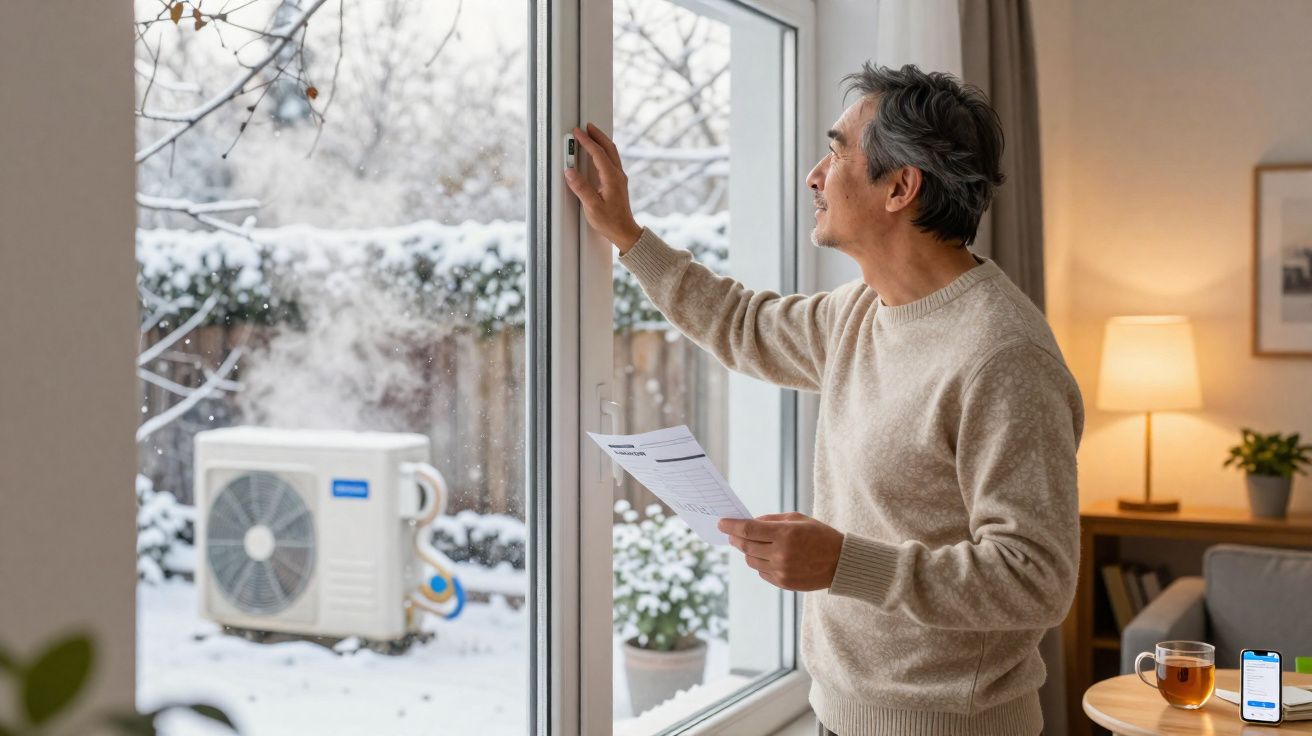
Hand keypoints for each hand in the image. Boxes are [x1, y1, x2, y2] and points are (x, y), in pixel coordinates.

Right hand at [563, 122, 642, 252]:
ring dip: (601, 141)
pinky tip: (598, 153)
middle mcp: (618, 175)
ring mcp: (619, 178)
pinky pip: (611, 160)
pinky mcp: (618, 183)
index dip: (587, 141)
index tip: (577, 132)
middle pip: (609, 147)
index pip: (598, 153)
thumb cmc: (610, 221)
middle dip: (597, 135)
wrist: (624, 232)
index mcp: (612, 178)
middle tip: (586, 126)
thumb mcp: (592, 206)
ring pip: (612, 152)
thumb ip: (581, 188)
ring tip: (591, 134)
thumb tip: (570, 172)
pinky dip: (604, 151)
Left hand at [717, 512, 844, 591]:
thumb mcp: (798, 519)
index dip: (731, 526)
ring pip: (751, 561)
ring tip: (754, 545)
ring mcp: (781, 570)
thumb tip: (749, 522)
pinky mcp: (783, 583)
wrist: (840, 563)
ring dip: (748, 552)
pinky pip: (761, 573)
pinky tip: (769, 557)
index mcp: (785, 534)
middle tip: (730, 534)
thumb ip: (772, 520)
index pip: (748, 530)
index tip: (721, 523)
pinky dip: (760, 564)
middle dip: (735, 538)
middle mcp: (781, 553)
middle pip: (746, 546)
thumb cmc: (820, 535)